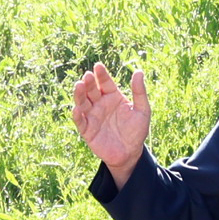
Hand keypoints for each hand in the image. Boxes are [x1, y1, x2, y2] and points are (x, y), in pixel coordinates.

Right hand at [71, 65, 152, 183]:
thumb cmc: (137, 131)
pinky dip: (77, 115)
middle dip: (89, 83)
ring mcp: (92, 116)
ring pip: (83, 103)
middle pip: (92, 90)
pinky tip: (76, 109)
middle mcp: (100, 104)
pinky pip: (80, 121)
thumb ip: (139, 92)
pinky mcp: (87, 130)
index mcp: (113, 96)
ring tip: (79, 86)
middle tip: (87, 76)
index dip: (101, 75)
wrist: (131, 153)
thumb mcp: (142, 110)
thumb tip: (139, 71)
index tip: (98, 66)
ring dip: (79, 95)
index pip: (105, 83)